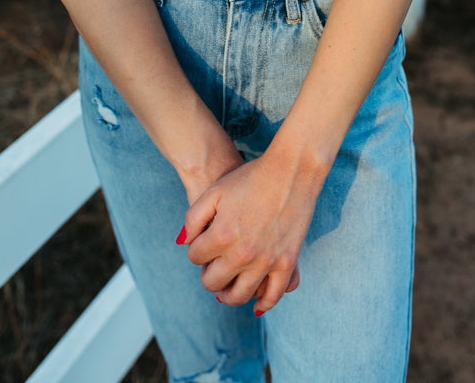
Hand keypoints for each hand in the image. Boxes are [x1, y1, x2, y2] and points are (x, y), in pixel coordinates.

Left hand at [178, 151, 318, 313]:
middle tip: (212, 265)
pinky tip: (255, 303)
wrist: (290, 170)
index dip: (196, 251)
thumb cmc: (250, 178)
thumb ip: (193, 218)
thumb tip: (184, 243)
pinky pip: (273, 296)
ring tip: (226, 287)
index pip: (195, 258)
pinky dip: (262, 304)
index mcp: (221, 235)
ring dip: (227, 295)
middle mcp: (242, 253)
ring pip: (239, 296)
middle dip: (208, 274)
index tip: (203, 244)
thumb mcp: (215, 191)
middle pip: (212, 282)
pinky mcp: (287, 263)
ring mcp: (266, 261)